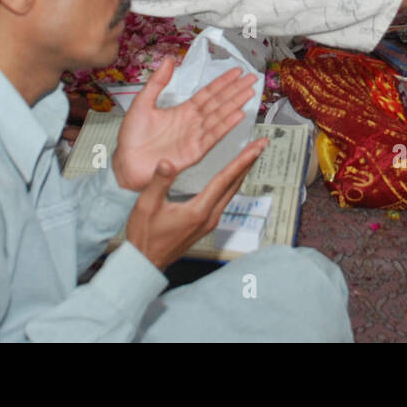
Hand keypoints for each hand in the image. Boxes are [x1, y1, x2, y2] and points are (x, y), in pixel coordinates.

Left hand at [112, 59, 256, 191]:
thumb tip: (169, 59)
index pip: (208, 93)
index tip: (238, 71)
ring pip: (219, 117)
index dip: (223, 82)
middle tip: (253, 78)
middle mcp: (193, 123)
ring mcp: (195, 137)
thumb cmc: (132, 137)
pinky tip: (238, 115)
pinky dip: (226, 126)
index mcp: (183, 111)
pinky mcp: (194, 152)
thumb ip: (157, 82)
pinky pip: (212, 136)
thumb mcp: (142, 103)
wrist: (125, 163)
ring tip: (250, 92)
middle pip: (219, 103)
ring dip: (235, 105)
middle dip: (236, 90)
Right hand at [124, 139, 266, 269]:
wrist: (145, 262)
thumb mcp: (147, 205)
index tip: (256, 147)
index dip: (242, 161)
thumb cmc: (144, 236)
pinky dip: (232, 183)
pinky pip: (224, 199)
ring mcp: (209, 222)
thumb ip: (159, 182)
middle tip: (261, 144)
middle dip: (249, 163)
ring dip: (242, 172)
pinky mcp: (205, 224)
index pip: (225, 180)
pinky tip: (231, 176)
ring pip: (232, 192)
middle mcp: (209, 217)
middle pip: (235, 185)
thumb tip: (168, 162)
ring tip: (250, 156)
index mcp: (198, 210)